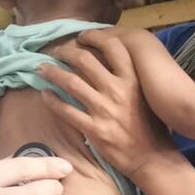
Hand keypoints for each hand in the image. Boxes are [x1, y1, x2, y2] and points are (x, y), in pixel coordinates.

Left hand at [40, 29, 181, 182]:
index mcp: (133, 79)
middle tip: (55, 52)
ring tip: (41, 68)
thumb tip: (109, 61)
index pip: (112, 47)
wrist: (153, 157)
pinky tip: (44, 94)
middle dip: (65, 52)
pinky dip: (52, 101)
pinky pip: (67, 111)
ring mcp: (105, 110)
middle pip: (85, 60)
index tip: (81, 37)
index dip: (94, 37)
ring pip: (71, 82)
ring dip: (52, 72)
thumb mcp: (145, 94)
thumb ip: (129, 78)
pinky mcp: (95, 129)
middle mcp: (118, 90)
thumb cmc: (151, 126)